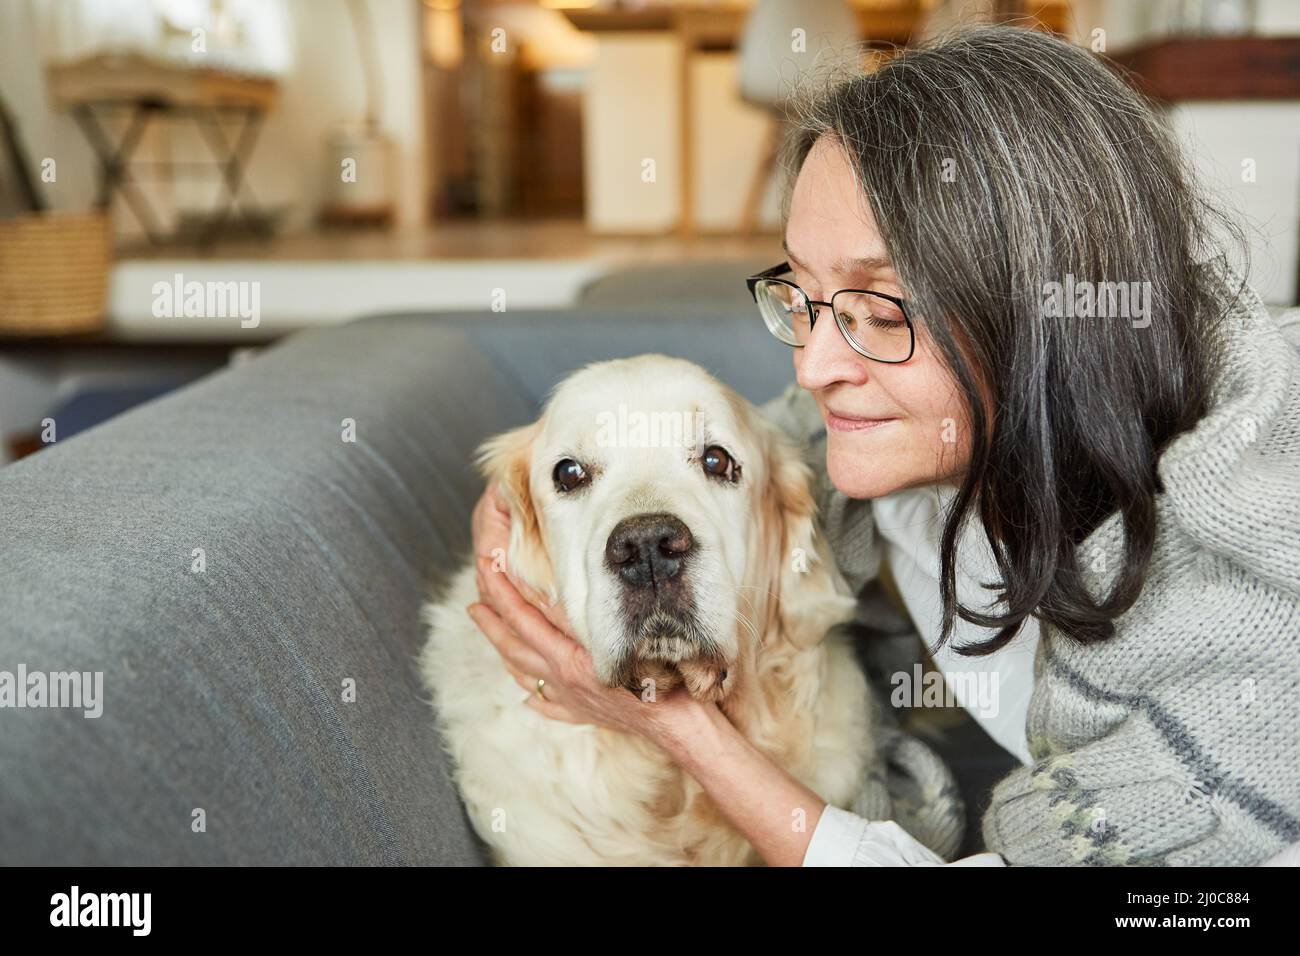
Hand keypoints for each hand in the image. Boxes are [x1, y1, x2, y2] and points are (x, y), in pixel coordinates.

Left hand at [466, 484, 703, 742]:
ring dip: (505, 653)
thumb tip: (544, 597)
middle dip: (492, 624)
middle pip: (515, 648)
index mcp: (567, 660)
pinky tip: (528, 697)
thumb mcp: (614, 639)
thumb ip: (578, 618)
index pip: (523, 620)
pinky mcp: (584, 712)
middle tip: (473, 604)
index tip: (487, 571)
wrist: (678, 724)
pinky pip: (549, 706)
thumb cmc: (656, 677)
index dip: (502, 594)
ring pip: (526, 675)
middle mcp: (562, 681)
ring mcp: (570, 700)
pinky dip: (535, 697)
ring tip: (492, 636)